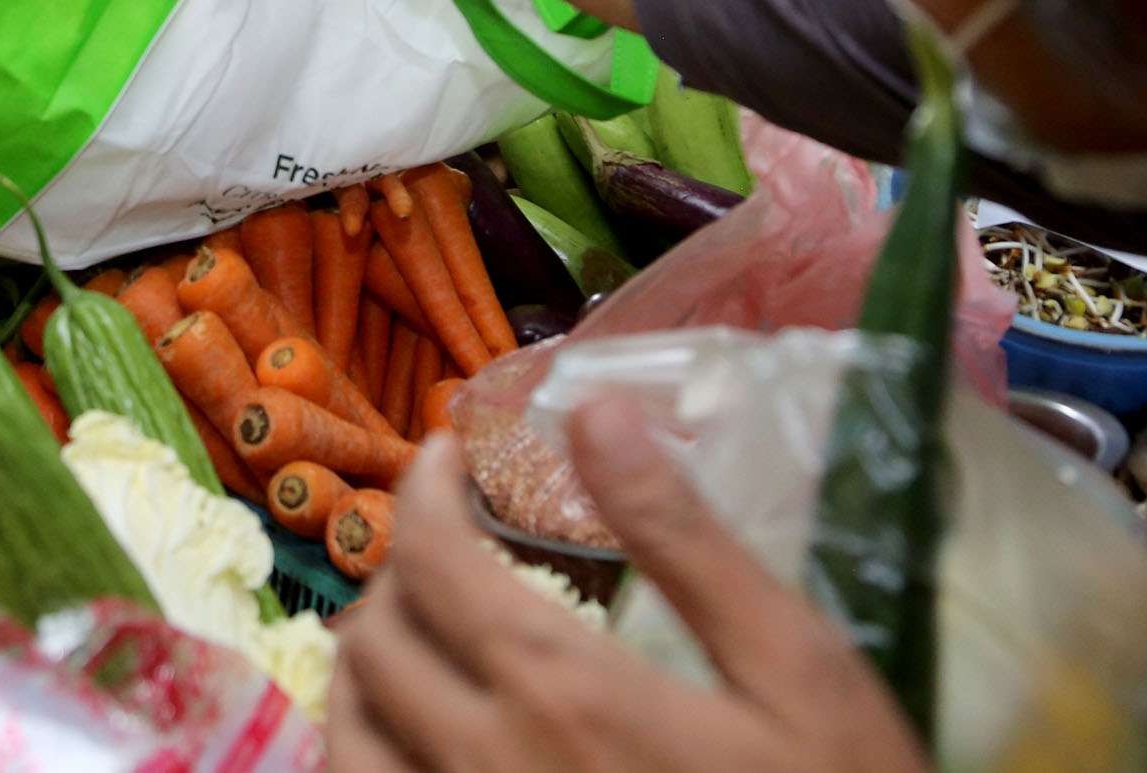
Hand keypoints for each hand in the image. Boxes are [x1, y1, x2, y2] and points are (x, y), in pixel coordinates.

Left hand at [327, 400, 929, 772]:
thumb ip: (686, 540)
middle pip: (373, 640)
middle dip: (398, 567)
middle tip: (452, 540)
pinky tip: (421, 734)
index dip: (423, 487)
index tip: (447, 452)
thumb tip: (597, 409)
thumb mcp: (797, 671)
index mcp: (558, 691)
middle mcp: (481, 765)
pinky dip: (372, 751)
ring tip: (419, 630)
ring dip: (367, 665)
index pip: (430, 558)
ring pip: (350, 737)